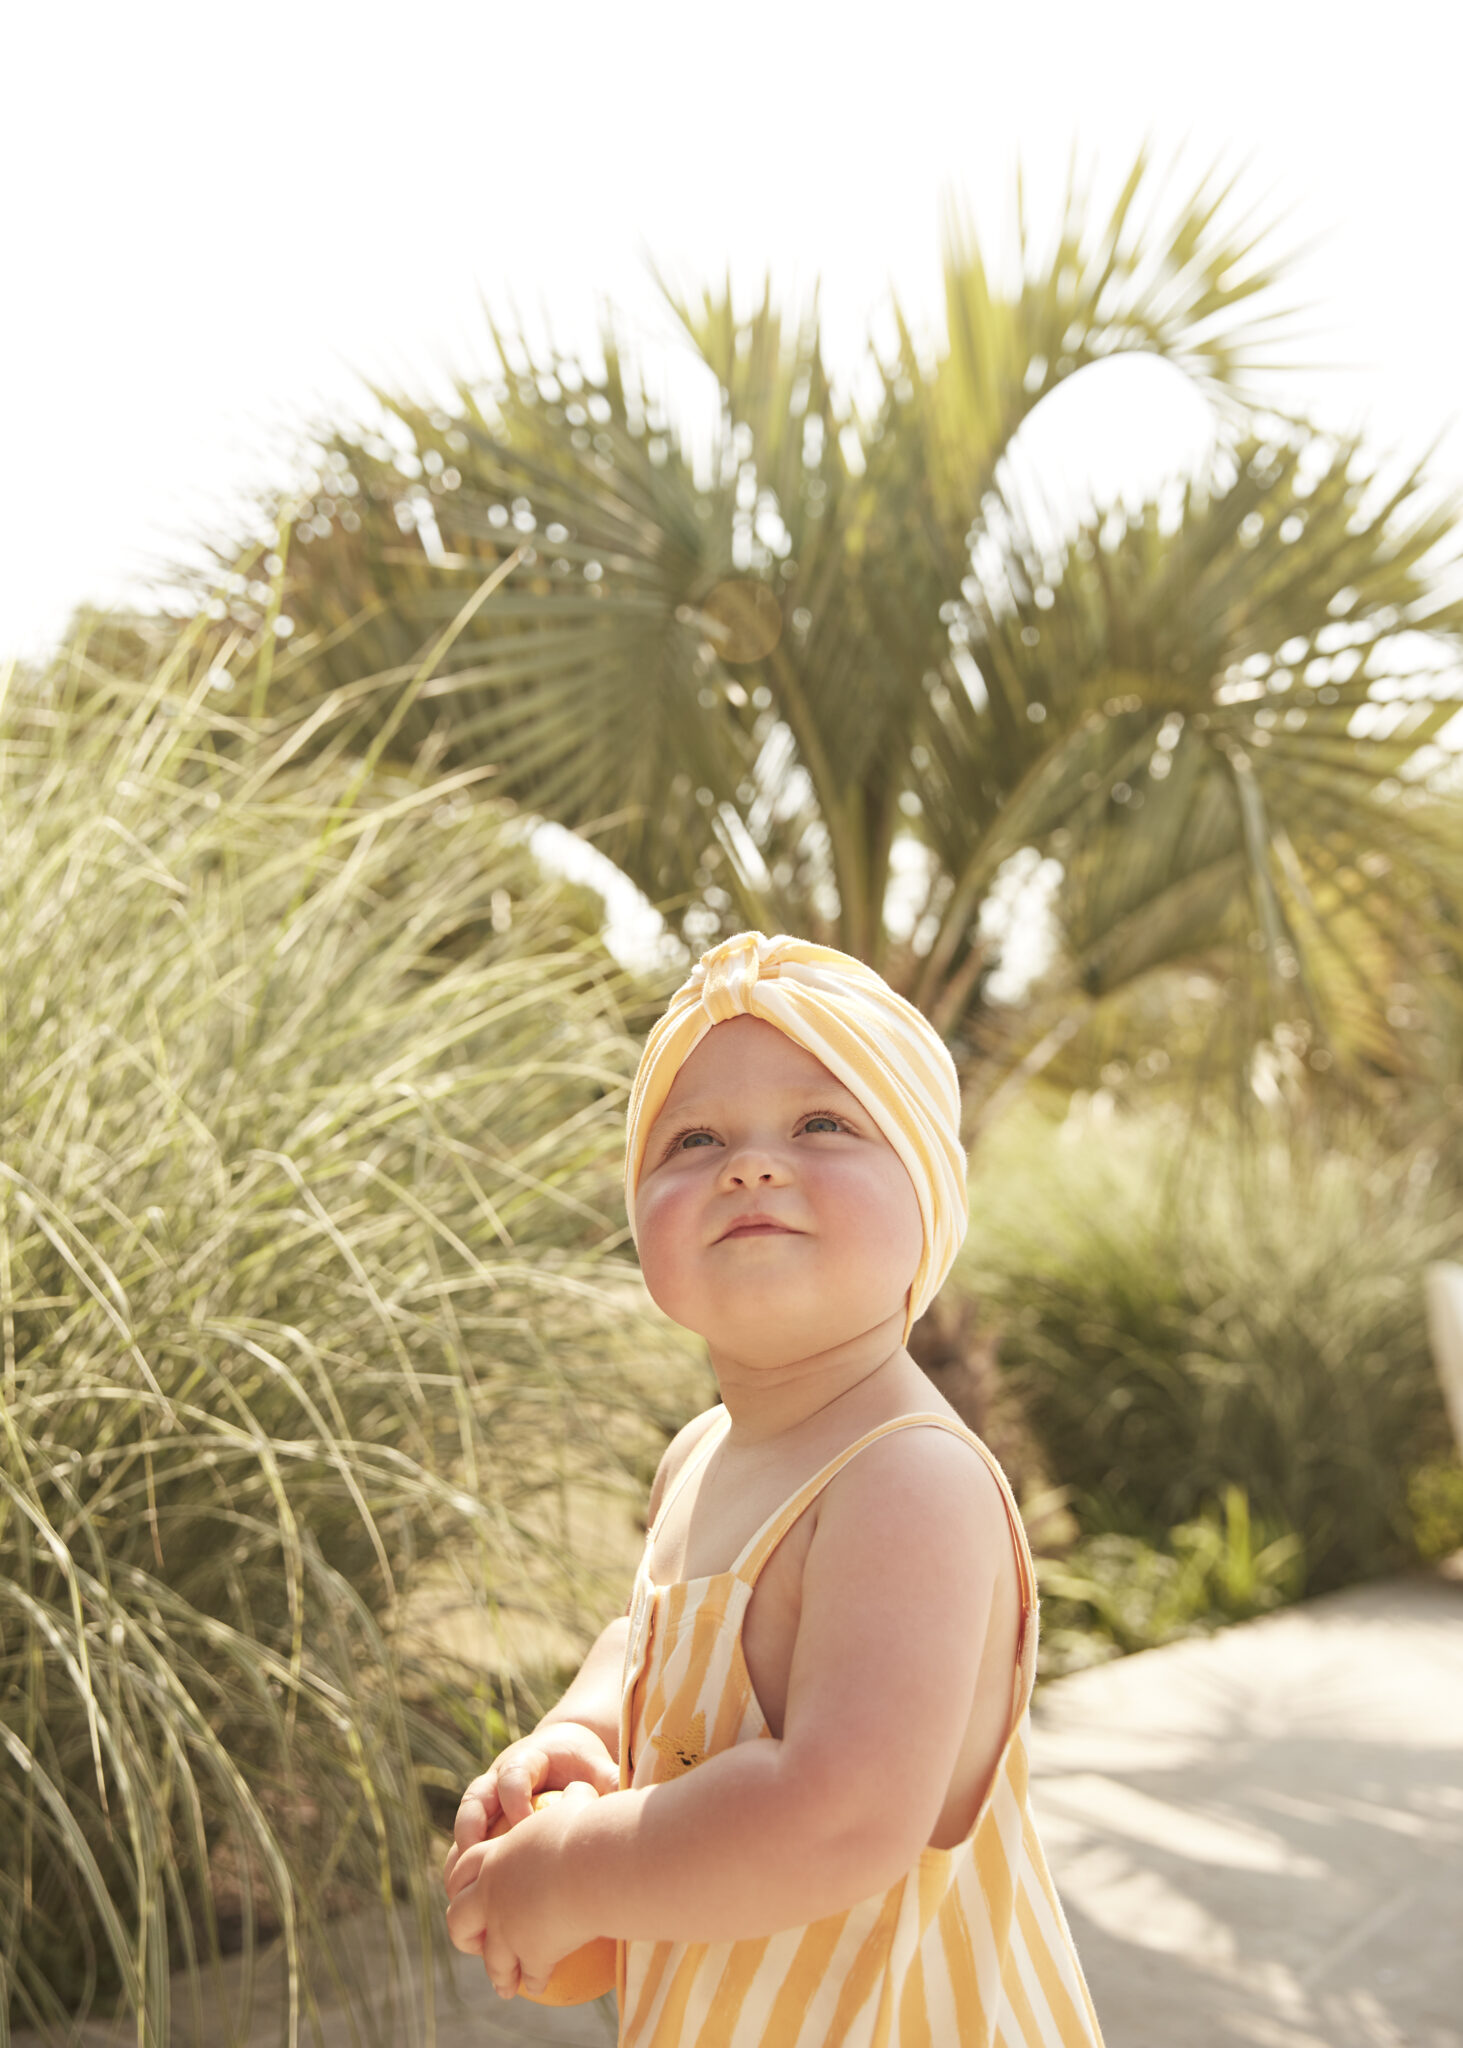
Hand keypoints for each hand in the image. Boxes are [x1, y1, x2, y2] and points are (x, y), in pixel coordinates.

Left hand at [445, 1780, 598, 1997]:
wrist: (590, 1863)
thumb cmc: (587, 1829)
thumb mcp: (574, 1806)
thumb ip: (570, 1801)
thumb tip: (581, 1789)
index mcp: (497, 1855)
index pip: (466, 1867)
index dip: (460, 1879)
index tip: (461, 1891)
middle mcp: (492, 1893)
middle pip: (459, 1918)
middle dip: (463, 1932)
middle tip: (475, 1942)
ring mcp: (507, 1926)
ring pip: (491, 1958)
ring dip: (497, 1972)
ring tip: (504, 1984)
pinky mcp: (529, 1952)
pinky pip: (529, 1973)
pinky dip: (532, 1980)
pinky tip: (538, 1985)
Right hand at [446, 1722, 615, 1891]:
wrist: (562, 1756)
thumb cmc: (581, 1766)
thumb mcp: (595, 1767)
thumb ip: (607, 1781)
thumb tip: (631, 1803)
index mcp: (526, 1760)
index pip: (512, 1775)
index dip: (515, 1798)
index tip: (526, 1826)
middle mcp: (497, 1780)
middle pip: (474, 1801)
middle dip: (474, 1831)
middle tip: (482, 1864)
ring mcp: (486, 1804)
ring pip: (464, 1830)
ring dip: (460, 1861)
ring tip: (463, 1896)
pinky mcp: (482, 1827)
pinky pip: (465, 1851)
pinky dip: (463, 1877)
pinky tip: (471, 1909)